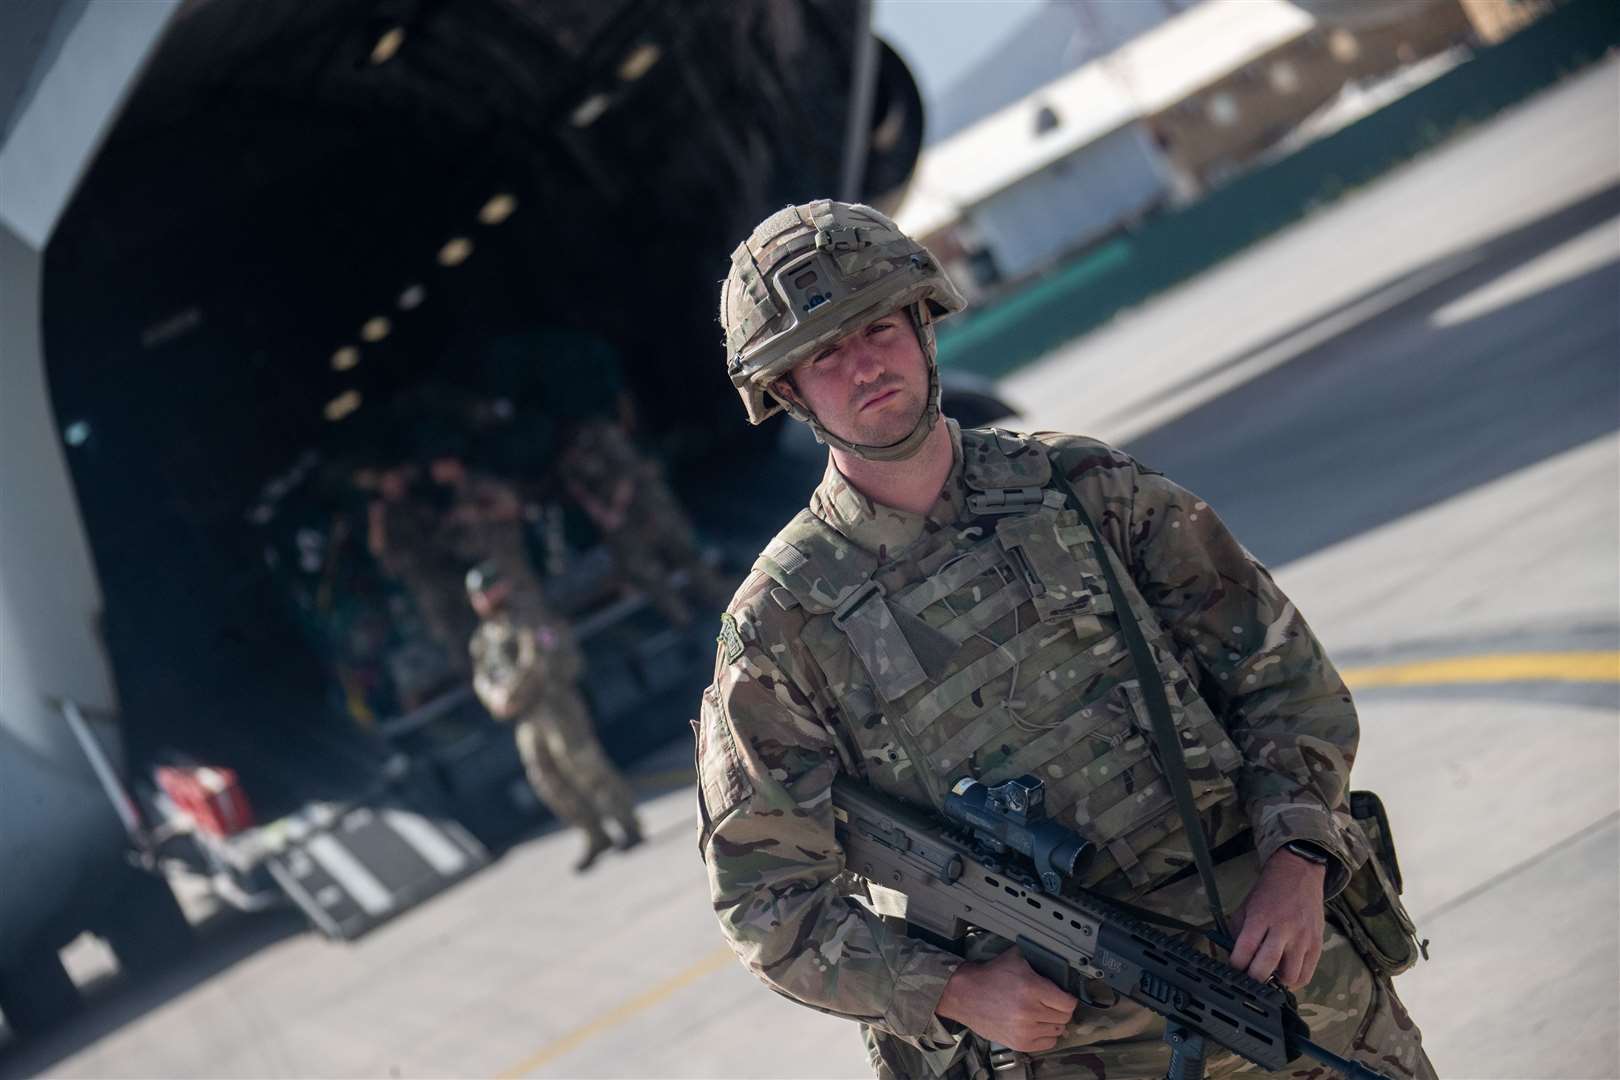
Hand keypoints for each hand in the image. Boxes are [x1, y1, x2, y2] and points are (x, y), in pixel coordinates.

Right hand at [935, 947, 1077, 1052]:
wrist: (965, 995)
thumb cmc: (990, 976)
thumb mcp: (1016, 959)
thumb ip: (1039, 961)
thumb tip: (1059, 964)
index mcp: (1032, 988)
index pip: (1068, 1003)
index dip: (1068, 998)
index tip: (1063, 996)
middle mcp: (1030, 1011)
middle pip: (1064, 1017)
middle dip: (1060, 1009)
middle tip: (1052, 1003)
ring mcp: (1024, 1029)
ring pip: (1057, 1031)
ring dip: (1053, 1022)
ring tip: (1043, 1014)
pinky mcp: (1018, 1043)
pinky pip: (1047, 1044)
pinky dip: (1046, 1035)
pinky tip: (1038, 1025)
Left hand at [1227, 849, 1326, 987]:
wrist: (1299, 873)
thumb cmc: (1270, 891)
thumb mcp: (1247, 906)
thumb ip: (1239, 932)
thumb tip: (1234, 957)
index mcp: (1261, 917)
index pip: (1245, 950)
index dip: (1236, 965)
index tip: (1234, 969)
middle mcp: (1284, 929)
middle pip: (1266, 967)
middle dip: (1253, 978)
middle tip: (1249, 978)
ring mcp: (1303, 938)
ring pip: (1289, 977)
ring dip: (1276, 982)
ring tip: (1269, 976)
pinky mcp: (1317, 944)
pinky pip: (1307, 974)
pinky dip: (1294, 981)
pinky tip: (1285, 975)